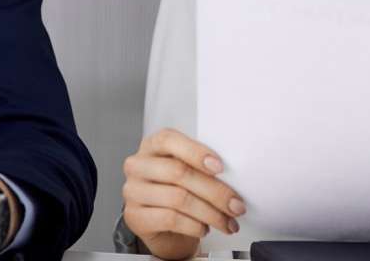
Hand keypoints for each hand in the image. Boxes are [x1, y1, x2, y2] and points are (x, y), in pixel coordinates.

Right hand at [122, 128, 245, 260]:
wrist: (164, 228)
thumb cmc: (178, 192)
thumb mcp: (188, 172)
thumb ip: (201, 166)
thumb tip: (233, 176)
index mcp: (152, 146)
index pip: (169, 140)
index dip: (195, 152)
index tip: (220, 167)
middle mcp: (138, 165)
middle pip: (178, 172)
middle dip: (214, 191)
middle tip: (236, 205)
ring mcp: (133, 192)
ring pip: (178, 198)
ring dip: (210, 213)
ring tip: (227, 222)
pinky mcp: (135, 217)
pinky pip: (171, 219)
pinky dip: (194, 226)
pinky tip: (204, 228)